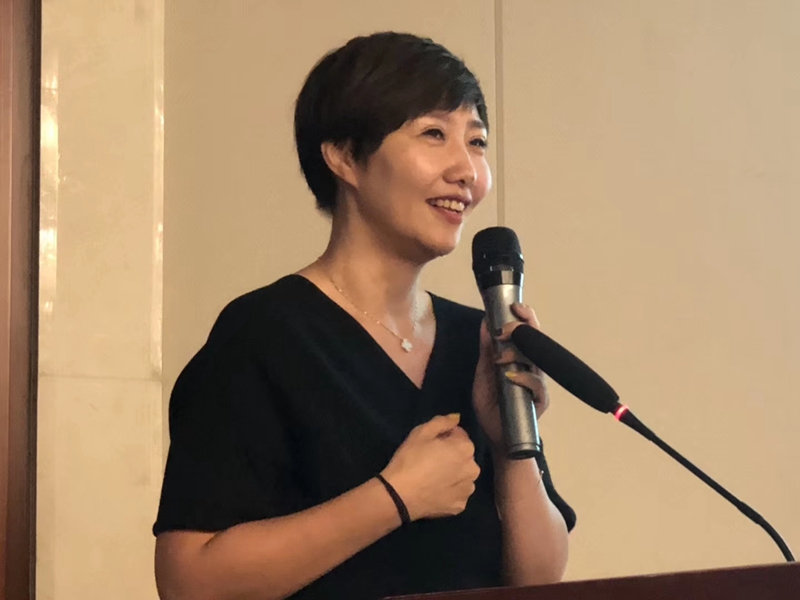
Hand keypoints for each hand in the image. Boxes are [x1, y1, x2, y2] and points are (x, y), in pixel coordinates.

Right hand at [380, 414, 480, 520]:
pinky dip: (450, 490)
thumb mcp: (421, 432)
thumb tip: (457, 418)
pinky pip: (457, 493)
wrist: (400, 495)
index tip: (432, 443)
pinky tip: (435, 490)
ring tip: (433, 476)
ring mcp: (468, 490)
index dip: (446, 436)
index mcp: (466, 449)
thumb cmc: (410, 459)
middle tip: (431, 459)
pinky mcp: (460, 506)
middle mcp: (473, 469)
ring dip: (453, 473)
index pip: (460, 436)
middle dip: (452, 455)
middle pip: (463, 456)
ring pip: (462, 475)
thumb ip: (442, 421)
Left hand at [472, 303, 549, 450]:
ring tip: (500, 354)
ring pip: (537, 359)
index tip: (513, 305)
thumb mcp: (482, 374)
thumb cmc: (492, 406)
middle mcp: (533, 367)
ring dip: (519, 352)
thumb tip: (484, 323)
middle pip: (538, 340)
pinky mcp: (541, 400)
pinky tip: (509, 376)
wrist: (497, 437)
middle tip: (505, 327)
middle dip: (524, 328)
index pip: (528, 331)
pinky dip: (523, 378)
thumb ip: (485, 351)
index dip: (524, 316)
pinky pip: (537, 385)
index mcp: (521, 358)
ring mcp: (539, 383)